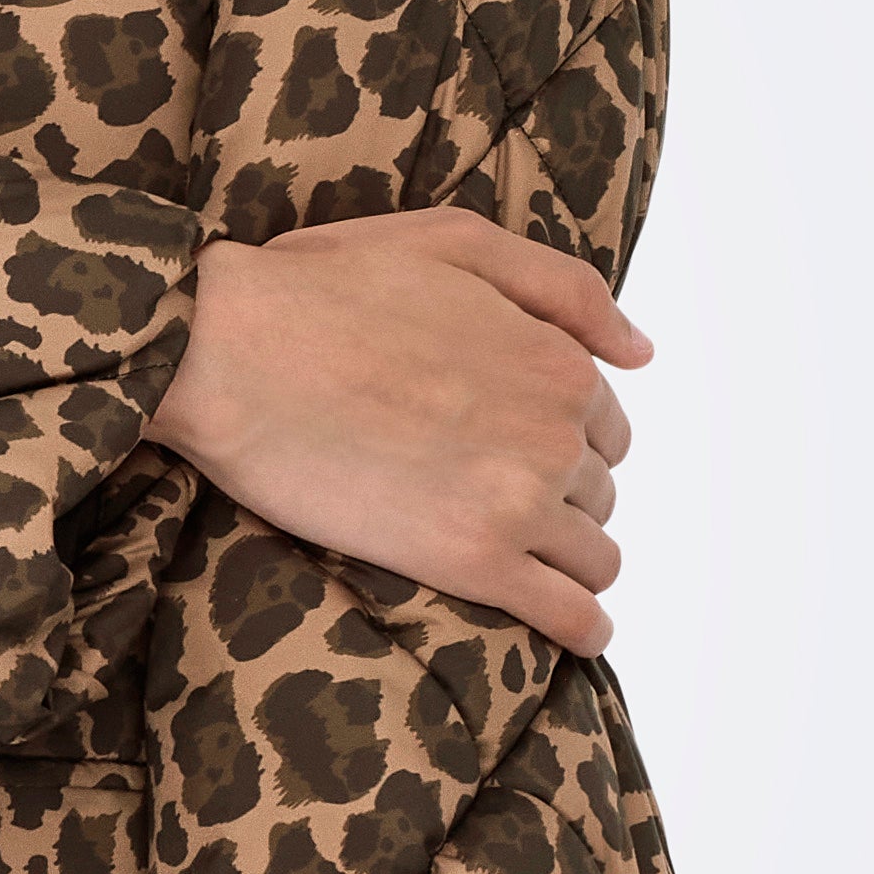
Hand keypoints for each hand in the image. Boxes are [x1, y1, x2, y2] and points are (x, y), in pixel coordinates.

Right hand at [140, 204, 647, 653]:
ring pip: (592, 555)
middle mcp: (555, 433)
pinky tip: (578, 631)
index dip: (561, 436)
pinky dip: (583, 627)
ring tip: (522, 562)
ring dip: (566, 558)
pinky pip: (569, 616)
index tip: (509, 443)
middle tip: (484, 493)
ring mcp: (519, 501)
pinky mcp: (473, 562)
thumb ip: (564, 289)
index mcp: (557, 361)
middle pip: (595, 490)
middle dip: (557, 494)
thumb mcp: (456, 242)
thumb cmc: (325, 289)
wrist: (232, 353)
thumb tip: (641, 351)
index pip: (604, 424)